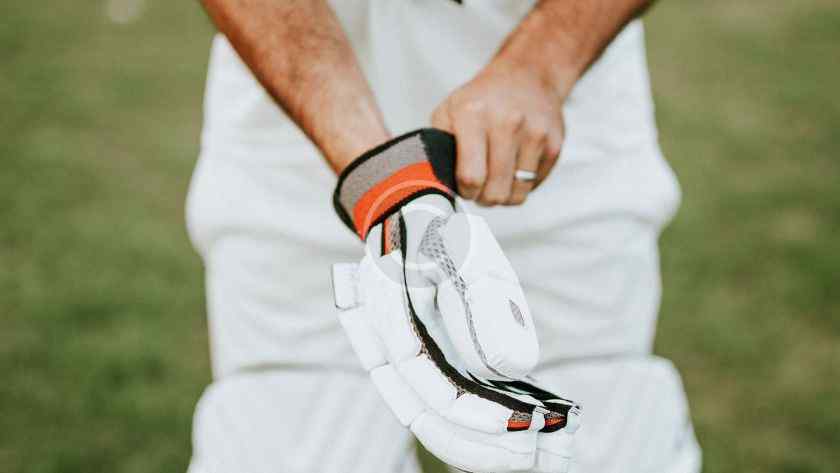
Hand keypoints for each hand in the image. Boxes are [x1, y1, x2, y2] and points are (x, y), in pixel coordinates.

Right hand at [332, 130, 581, 471]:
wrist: (405, 214)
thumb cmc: (437, 228)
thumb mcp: (467, 250)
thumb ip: (482, 302)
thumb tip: (507, 368)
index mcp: (385, 310)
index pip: (423, 379)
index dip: (469, 412)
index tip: (519, 427)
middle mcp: (381, 340)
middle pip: (421, 410)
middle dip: (475, 442)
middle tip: (531, 458)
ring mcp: (393, 353)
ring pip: (424, 412)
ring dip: (470, 439)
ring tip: (523, 456)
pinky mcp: (411, 358)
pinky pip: (432, 398)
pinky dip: (465, 420)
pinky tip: (502, 431)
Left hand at [432, 59, 566, 205]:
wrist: (527, 76)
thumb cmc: (481, 100)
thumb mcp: (448, 112)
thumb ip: (437, 147)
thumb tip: (433, 184)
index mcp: (474, 115)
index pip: (471, 177)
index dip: (465, 191)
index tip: (464, 186)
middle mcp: (508, 122)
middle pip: (495, 191)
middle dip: (483, 197)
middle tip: (479, 186)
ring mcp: (535, 134)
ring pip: (517, 195)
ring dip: (503, 194)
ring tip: (495, 178)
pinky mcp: (554, 145)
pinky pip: (533, 187)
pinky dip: (521, 185)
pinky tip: (513, 166)